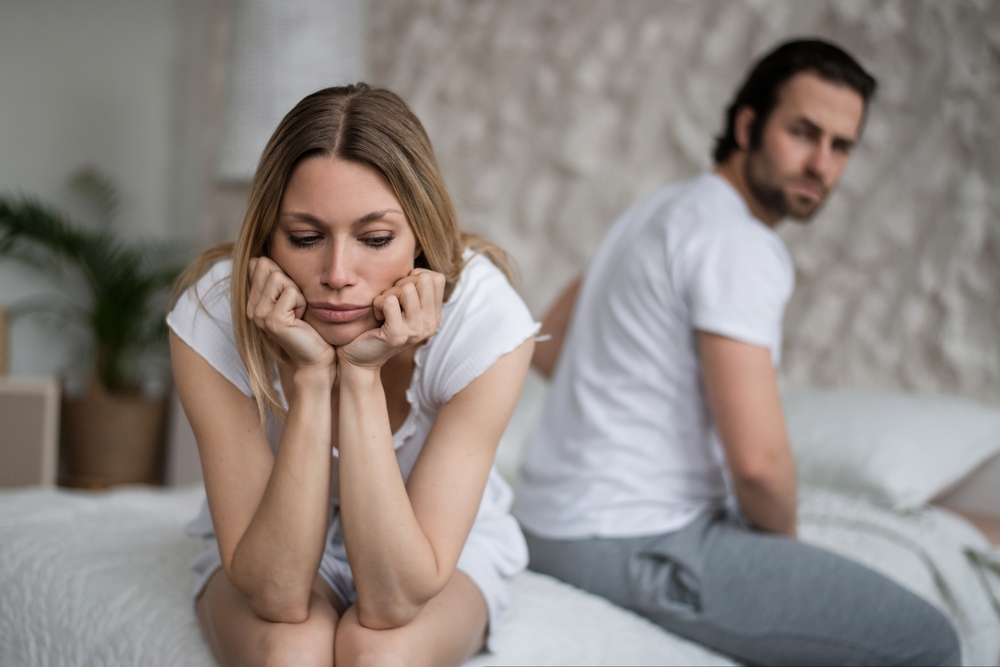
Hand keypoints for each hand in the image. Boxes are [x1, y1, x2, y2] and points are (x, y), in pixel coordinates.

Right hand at [246, 257, 335, 373]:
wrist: (316, 357)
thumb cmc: (309, 326)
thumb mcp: (291, 297)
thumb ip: (275, 279)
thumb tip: (258, 257)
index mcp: (252, 301)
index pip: (260, 263)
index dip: (282, 273)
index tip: (290, 296)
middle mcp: (251, 308)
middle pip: (269, 266)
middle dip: (290, 282)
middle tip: (295, 305)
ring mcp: (259, 314)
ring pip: (279, 278)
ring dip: (297, 293)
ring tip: (298, 313)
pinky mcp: (272, 320)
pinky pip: (291, 292)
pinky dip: (301, 302)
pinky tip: (300, 319)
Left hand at [336, 268, 445, 370]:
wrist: (361, 357)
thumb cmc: (379, 325)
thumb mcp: (404, 306)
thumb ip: (415, 289)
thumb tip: (415, 268)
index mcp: (435, 316)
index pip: (436, 277)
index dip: (415, 277)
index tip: (402, 293)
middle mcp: (431, 324)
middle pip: (423, 279)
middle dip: (401, 283)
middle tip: (391, 300)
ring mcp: (416, 331)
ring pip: (406, 288)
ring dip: (388, 294)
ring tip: (383, 309)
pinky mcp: (397, 335)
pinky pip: (389, 300)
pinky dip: (378, 303)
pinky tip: (377, 316)